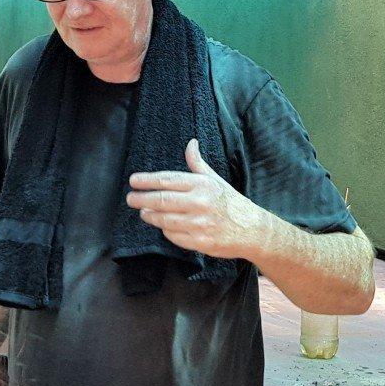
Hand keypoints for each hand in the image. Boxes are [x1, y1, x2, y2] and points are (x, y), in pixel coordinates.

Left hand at [126, 138, 265, 260]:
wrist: (254, 230)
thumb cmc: (230, 202)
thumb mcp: (215, 180)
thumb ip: (197, 164)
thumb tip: (191, 143)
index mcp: (202, 185)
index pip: (168, 180)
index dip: (147, 180)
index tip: (133, 181)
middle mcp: (200, 203)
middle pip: (161, 200)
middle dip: (141, 199)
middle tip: (130, 198)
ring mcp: (200, 224)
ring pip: (164, 220)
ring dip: (150, 216)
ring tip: (144, 212)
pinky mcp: (200, 242)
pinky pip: (173, 236)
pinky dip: (165, 231)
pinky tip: (163, 226)